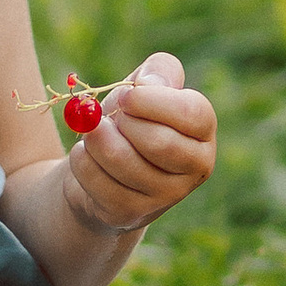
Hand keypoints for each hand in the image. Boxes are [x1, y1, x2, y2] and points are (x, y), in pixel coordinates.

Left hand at [61, 51, 215, 238]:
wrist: (103, 166)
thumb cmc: (131, 120)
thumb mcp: (145, 88)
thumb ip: (158, 72)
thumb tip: (149, 86)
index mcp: (203, 134)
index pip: (193, 113)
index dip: (153, 100)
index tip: (127, 94)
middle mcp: (193, 169)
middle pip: (159, 142)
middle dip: (123, 121)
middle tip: (112, 115)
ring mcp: (164, 197)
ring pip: (123, 161)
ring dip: (97, 137)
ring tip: (95, 131)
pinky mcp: (130, 213)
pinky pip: (97, 179)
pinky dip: (82, 158)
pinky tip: (87, 155)